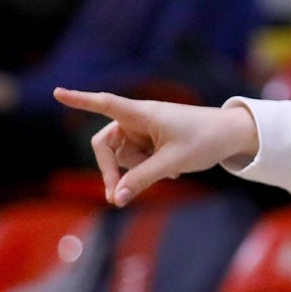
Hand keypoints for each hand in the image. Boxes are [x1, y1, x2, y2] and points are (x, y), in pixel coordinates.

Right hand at [54, 88, 258, 205]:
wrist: (233, 135)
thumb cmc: (204, 140)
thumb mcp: (171, 163)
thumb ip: (141, 180)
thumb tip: (115, 199)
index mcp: (141, 113)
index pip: (103, 104)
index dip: (79, 100)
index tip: (57, 92)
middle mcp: (138, 118)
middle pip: (106, 144)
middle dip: (110, 169)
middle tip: (114, 197)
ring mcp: (145, 129)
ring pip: (124, 155)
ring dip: (138, 169)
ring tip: (170, 171)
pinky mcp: (153, 138)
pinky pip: (139, 157)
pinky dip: (149, 167)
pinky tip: (173, 170)